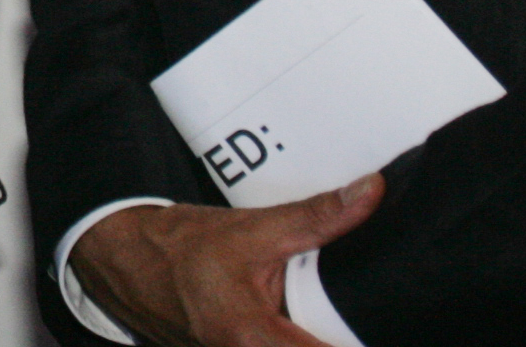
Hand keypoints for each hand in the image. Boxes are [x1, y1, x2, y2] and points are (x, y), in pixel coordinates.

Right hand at [69, 176, 384, 346]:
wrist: (133, 262)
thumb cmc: (185, 250)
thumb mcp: (255, 228)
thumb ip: (318, 218)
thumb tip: (369, 194)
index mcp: (252, 338)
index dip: (355, 342)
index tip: (391, 326)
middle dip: (340, 337)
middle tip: (365, 316)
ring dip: (318, 334)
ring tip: (333, 317)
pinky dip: (298, 336)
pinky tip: (308, 321)